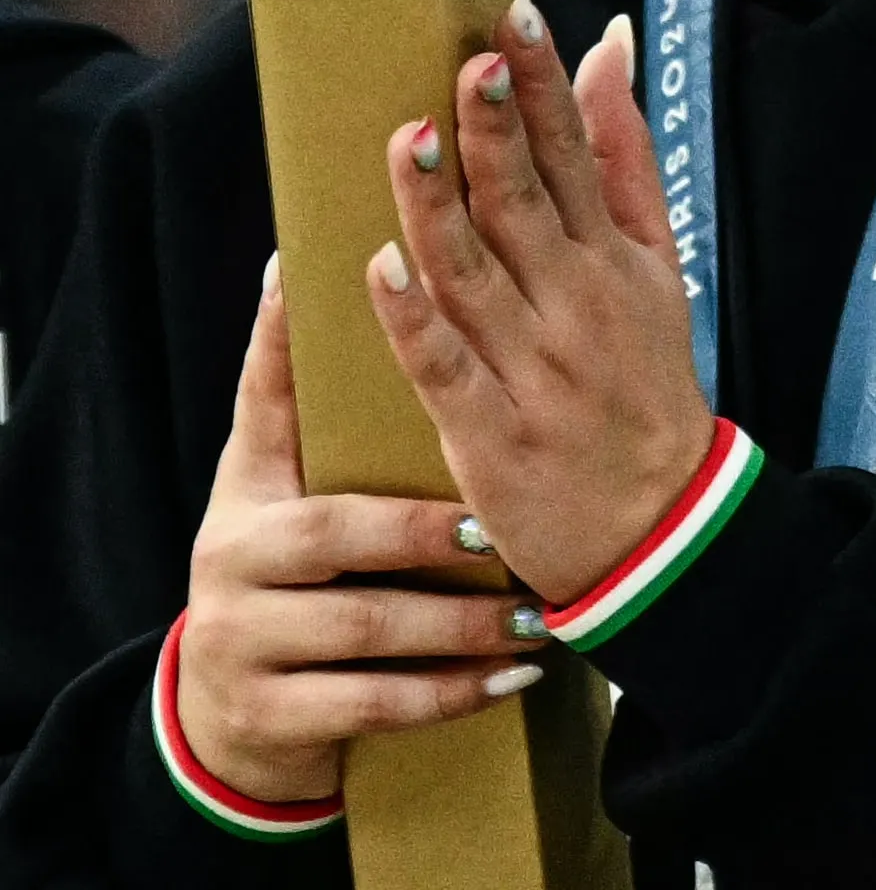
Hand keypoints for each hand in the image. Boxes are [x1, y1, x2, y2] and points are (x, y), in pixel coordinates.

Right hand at [176, 259, 548, 804]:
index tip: (391, 296)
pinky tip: (516, 679)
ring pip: (370, 628)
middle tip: (510, 525)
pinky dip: (452, 694)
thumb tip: (295, 265)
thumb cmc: (289, 569)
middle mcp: (228, 561)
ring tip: (541, 612)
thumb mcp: (286, 484)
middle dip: (432, 531)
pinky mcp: (270, 717)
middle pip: (339, 534)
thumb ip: (298, 394)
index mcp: (243, 488)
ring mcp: (242, 643)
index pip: (272, 407)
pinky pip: (376, 706)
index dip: (305, 353)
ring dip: (464, 622)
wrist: (234, 712)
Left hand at [369, 2, 715, 605]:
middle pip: (526, 204)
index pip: (577, 154)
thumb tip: (610, 45)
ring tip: (411, 140)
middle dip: (497, 131)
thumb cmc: (645, 382)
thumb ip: (625, 157)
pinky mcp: (487, 432)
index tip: (516, 16)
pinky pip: (440, 367)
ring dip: (440, 208)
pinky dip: (412, 318)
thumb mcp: (660, 266)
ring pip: (474, 274)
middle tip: (468, 63)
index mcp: (616, 260)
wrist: (661, 527)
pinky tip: (378, 268)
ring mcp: (531, 369)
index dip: (543, 85)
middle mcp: (575, 304)